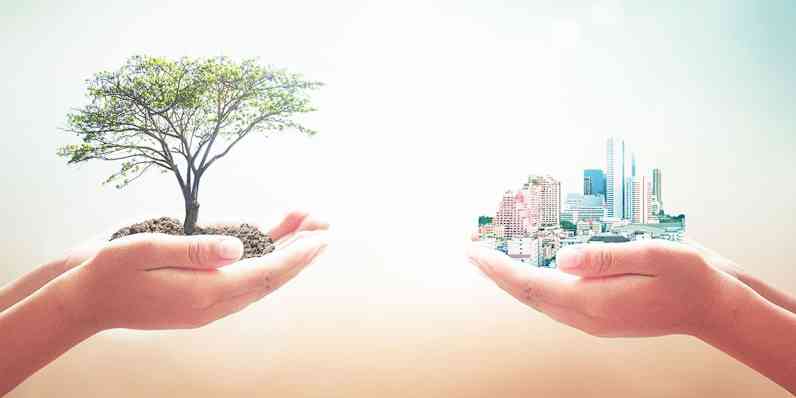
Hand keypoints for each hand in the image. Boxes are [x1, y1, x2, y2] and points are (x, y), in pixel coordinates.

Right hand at [54, 211, 328, 331]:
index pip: (265, 272)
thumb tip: (237, 247)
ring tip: (308, 223)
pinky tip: (274, 238)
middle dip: (301, 252)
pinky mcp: (203, 300)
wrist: (88, 301)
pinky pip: (243, 280)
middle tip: (326, 224)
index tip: (322, 237)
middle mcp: (214, 304)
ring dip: (285, 253)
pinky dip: (263, 259)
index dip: (297, 254)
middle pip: (271, 277)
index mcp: (204, 292)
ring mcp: (210, 305)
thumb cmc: (112, 271)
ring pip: (261, 279)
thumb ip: (194, 249)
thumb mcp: (145, 250)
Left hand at [467, 240, 739, 337]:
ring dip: (510, 278)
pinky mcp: (597, 315)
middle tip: (470, 247)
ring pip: (537, 298)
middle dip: (496, 271)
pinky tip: (525, 268)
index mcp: (594, 301)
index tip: (473, 249)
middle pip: (526, 293)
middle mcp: (586, 315)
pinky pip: (553, 299)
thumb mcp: (652, 255)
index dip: (498, 266)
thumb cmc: (687, 277)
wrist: (711, 306)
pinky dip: (532, 282)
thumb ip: (604, 257)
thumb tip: (562, 257)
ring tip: (489, 256)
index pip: (530, 283)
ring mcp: (590, 319)